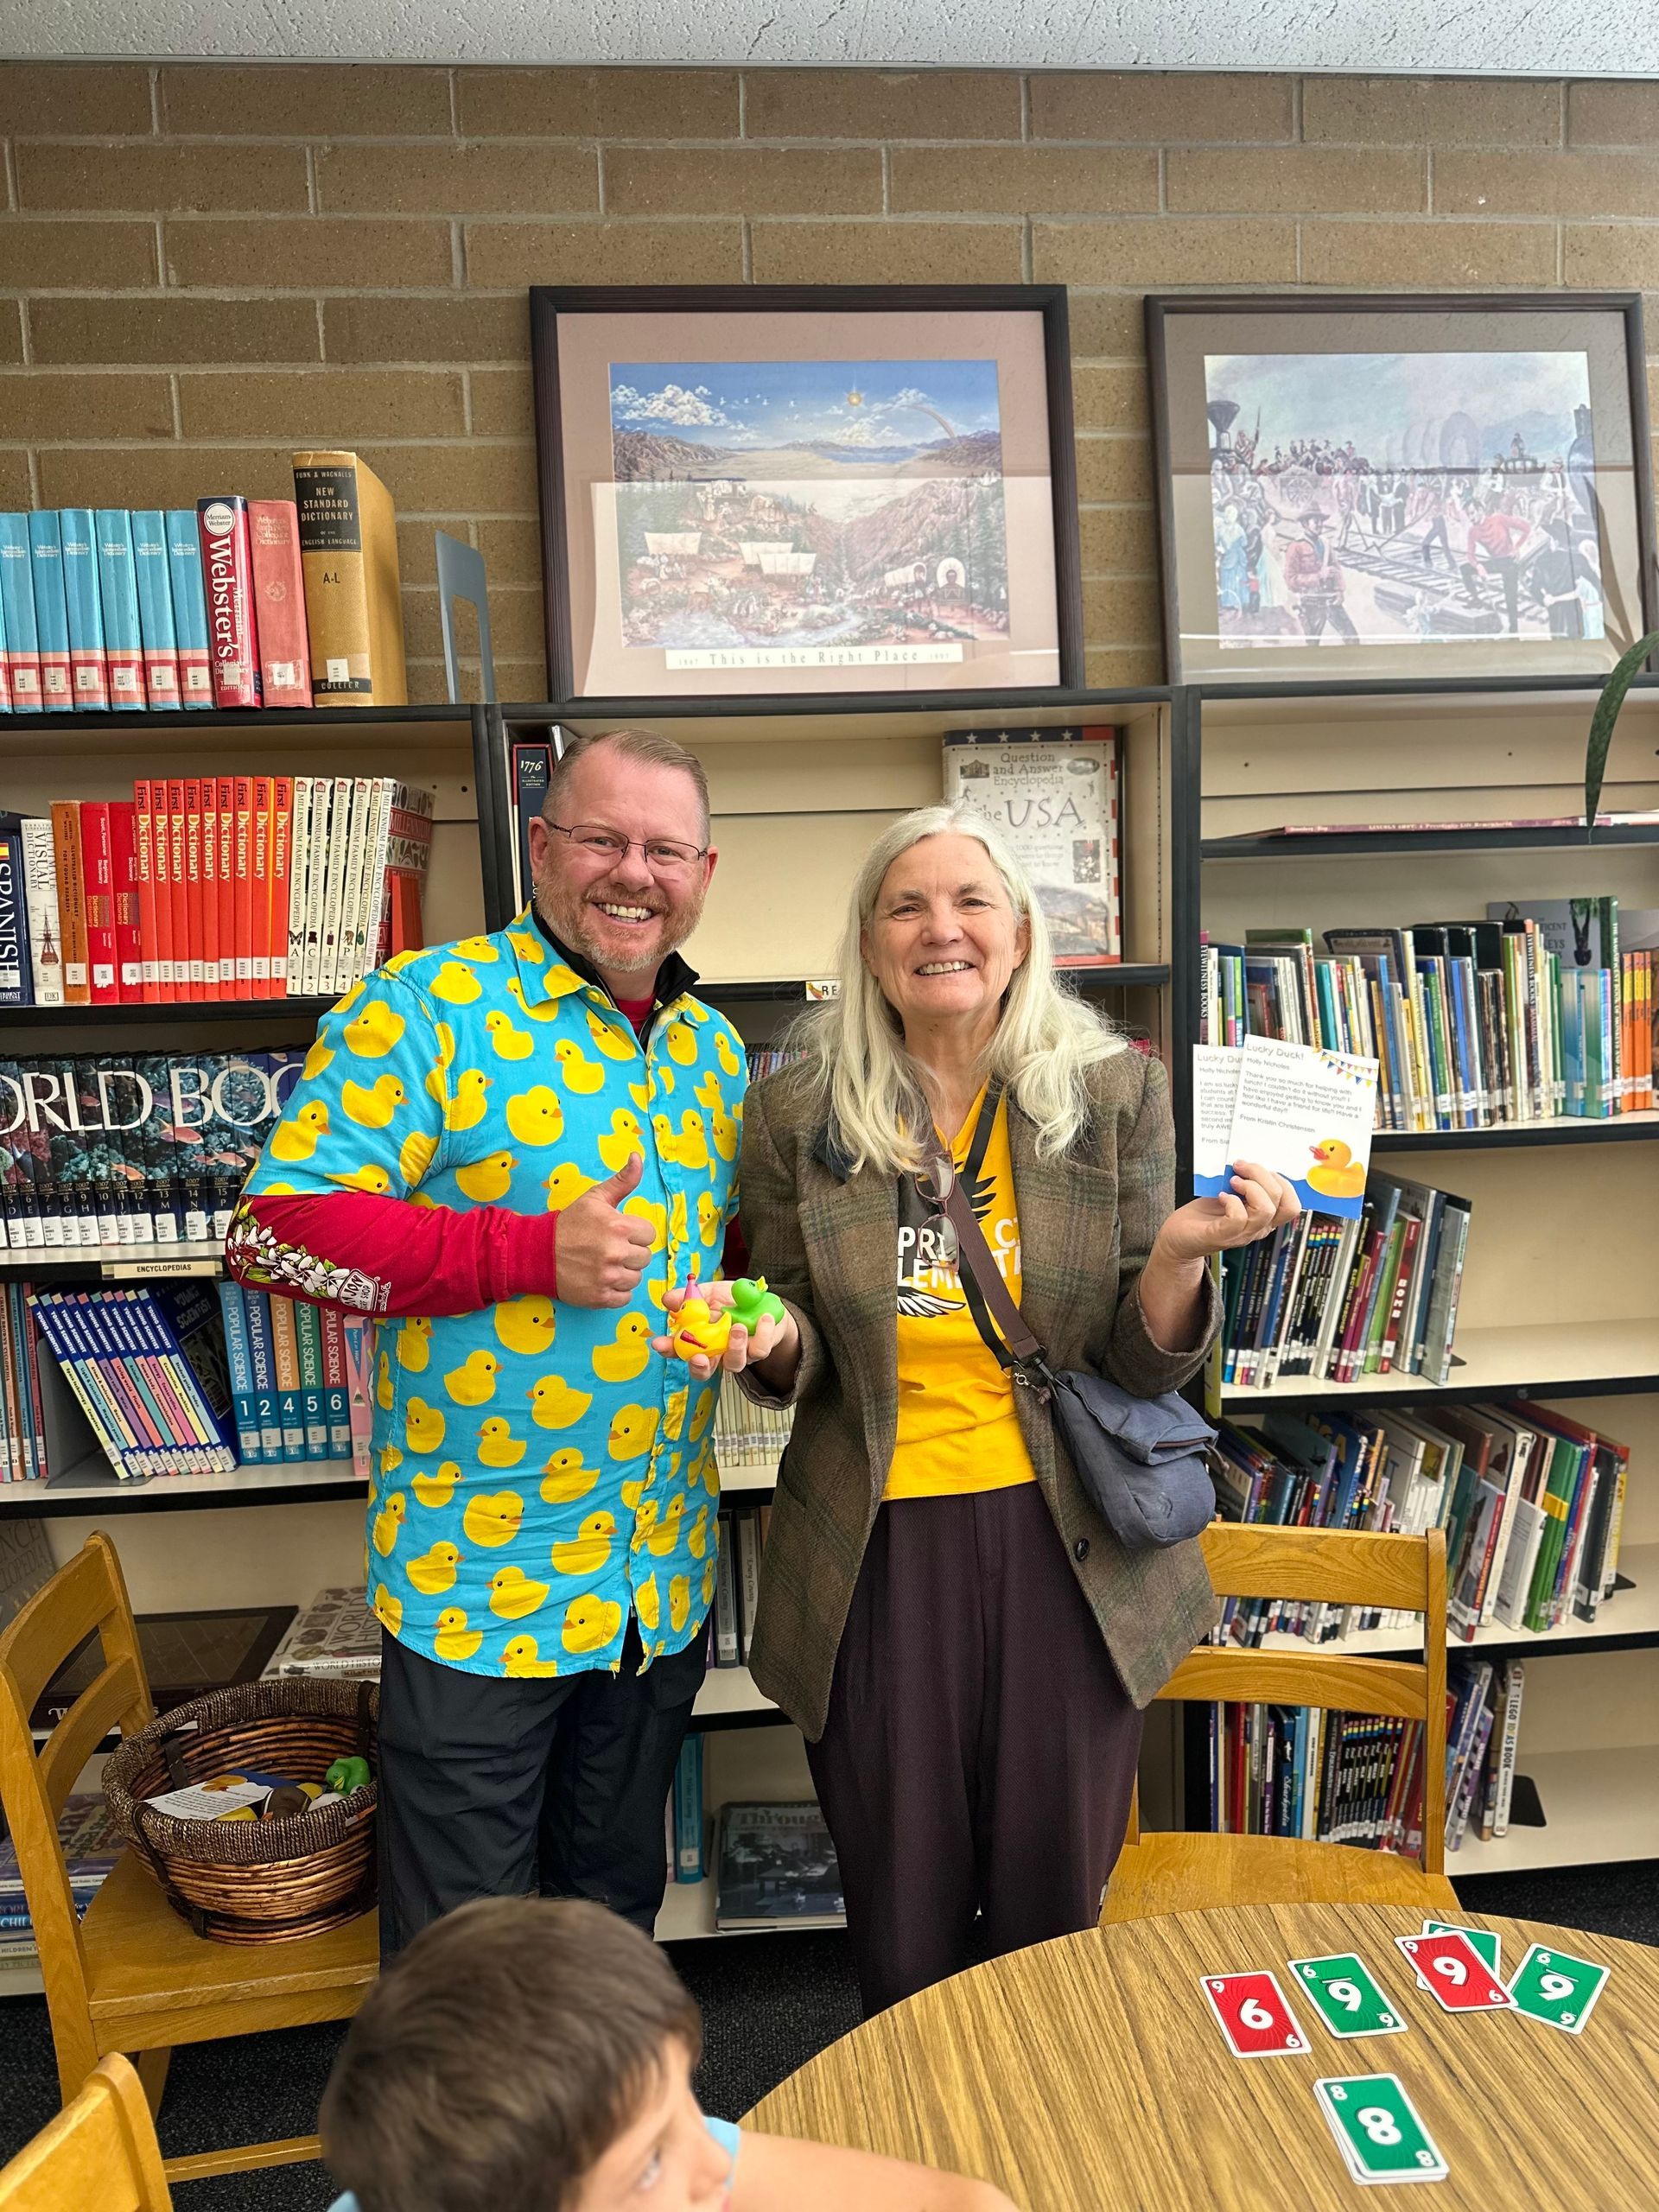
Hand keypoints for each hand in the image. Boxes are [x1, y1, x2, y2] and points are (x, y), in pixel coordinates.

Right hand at [553, 1155, 654, 1307]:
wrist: (537, 1252)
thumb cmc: (570, 1223)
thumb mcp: (595, 1198)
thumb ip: (623, 1180)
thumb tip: (638, 1157)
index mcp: (619, 1226)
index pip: (648, 1234)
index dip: (635, 1233)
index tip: (618, 1233)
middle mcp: (615, 1253)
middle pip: (644, 1257)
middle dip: (630, 1253)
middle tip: (610, 1249)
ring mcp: (608, 1277)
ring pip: (636, 1278)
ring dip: (624, 1272)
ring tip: (605, 1264)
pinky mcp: (600, 1297)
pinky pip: (625, 1297)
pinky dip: (616, 1291)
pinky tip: (602, 1279)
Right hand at [651, 1279, 800, 1380]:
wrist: (763, 1301)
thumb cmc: (732, 1299)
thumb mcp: (710, 1293)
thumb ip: (690, 1297)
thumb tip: (668, 1299)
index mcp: (699, 1338)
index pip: (679, 1349)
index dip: (668, 1349)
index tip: (659, 1343)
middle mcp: (716, 1352)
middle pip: (703, 1371)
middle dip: (699, 1368)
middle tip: (699, 1358)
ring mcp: (737, 1354)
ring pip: (734, 1364)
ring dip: (734, 1348)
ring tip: (737, 1327)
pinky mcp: (758, 1350)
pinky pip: (759, 1350)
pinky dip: (762, 1333)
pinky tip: (764, 1317)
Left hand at [1154, 1159, 1300, 1264]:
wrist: (1179, 1237)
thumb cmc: (1205, 1214)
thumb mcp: (1231, 1194)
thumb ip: (1244, 1183)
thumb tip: (1250, 1161)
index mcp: (1264, 1218)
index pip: (1292, 1205)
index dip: (1282, 1182)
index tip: (1261, 1169)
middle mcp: (1257, 1228)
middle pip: (1281, 1202)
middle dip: (1262, 1175)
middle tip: (1240, 1166)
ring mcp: (1241, 1234)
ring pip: (1265, 1210)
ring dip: (1250, 1187)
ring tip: (1232, 1181)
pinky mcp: (1221, 1236)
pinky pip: (1238, 1218)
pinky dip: (1231, 1201)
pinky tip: (1221, 1196)